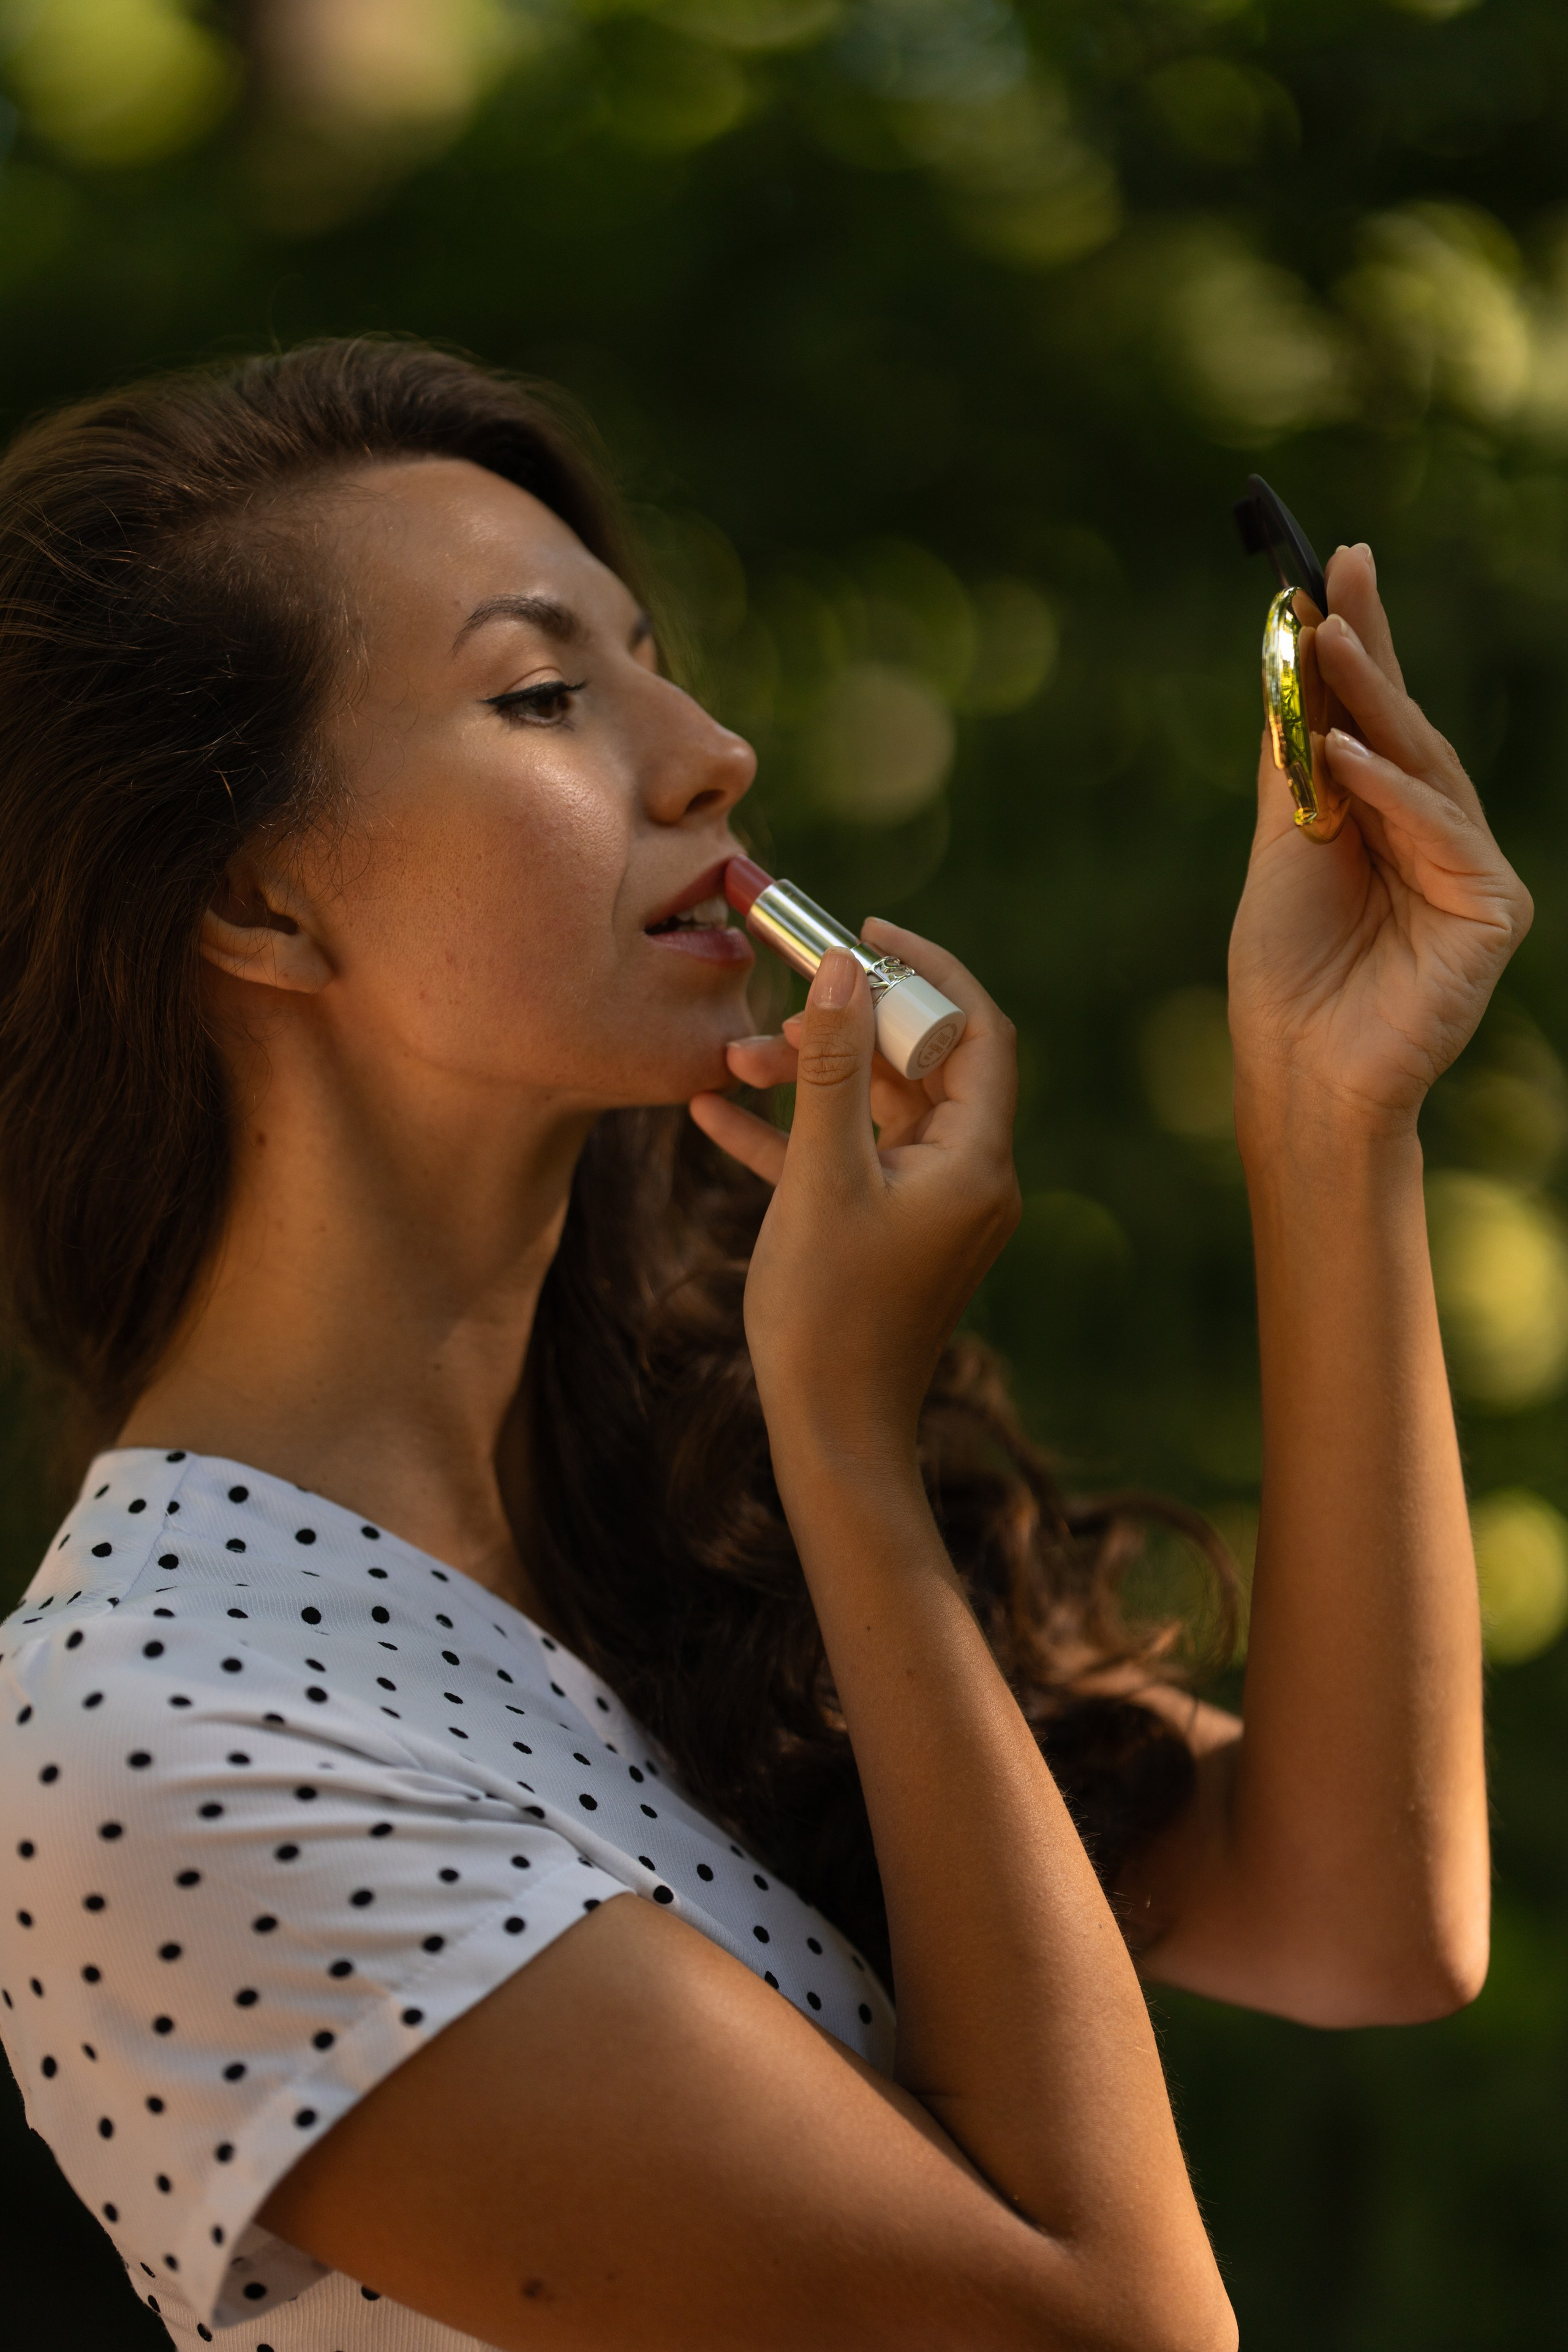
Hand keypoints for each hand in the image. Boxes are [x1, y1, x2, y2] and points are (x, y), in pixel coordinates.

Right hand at [687, 918, 1019, 1457]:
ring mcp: (931, 1208)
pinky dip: (795, 1134)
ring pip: (876, 1110)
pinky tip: (717, 1111)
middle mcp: (968, 1179)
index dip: (927, 970)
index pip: (976, 1030)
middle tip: (778, 1002)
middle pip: (922, 1064)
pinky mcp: (890, 1234)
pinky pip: (850, 1162)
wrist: (831, 1435)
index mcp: (975, 1161)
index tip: (866, 932)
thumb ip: (830, 1069)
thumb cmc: (829, 1314)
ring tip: (730, 1061)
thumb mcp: (822, 1178)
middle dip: (846, 1026)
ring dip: (809, 1077)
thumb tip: (843, 968)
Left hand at [1228, 543, 1531, 1133]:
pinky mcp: (1492, 910)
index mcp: (1387, 818)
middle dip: (1374, 646)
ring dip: (1378, 702)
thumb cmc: (1286, 972)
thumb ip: (1296, 764)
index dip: (1361, 641)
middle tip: (1345, 571)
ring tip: (1333, 641)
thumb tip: (1290, 661)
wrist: (1299, 1070)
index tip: (1336, 565)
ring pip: (1427, 767)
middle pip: (1407, 725)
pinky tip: (1347, 756)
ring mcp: (1471, 871)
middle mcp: (1436, 835)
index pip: (1376, 715)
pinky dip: (1394, 793)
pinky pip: (1443, 832)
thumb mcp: (1283, 847)